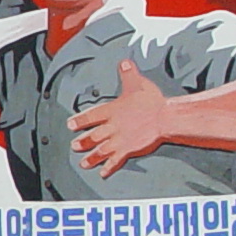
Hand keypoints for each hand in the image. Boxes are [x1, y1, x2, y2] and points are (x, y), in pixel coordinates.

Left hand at [68, 60, 170, 175]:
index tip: (70, 124)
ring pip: (100, 151)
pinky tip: (103, 173)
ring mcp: (119, 140)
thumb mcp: (138, 83)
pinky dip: (108, 168)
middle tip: (74, 146)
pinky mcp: (128, 149)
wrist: (165, 118)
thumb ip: (128, 74)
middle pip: (92, 136)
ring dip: (91, 157)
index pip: (89, 117)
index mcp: (111, 111)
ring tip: (83, 163)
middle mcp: (111, 127)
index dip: (79, 121)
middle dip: (82, 142)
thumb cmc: (152, 101)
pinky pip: (116, 161)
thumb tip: (124, 62)